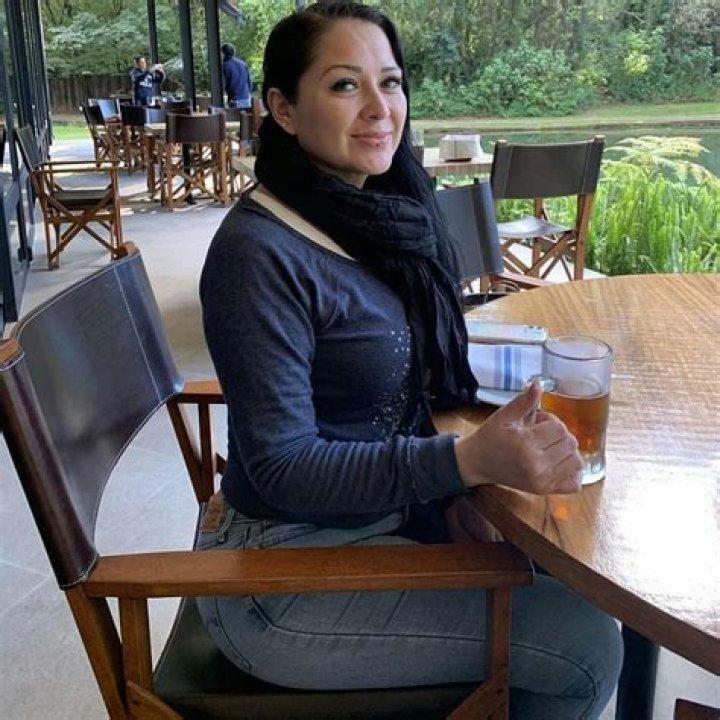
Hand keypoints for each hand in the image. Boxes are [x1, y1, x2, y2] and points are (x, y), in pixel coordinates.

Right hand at [455, 382, 582, 494]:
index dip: (550, 420)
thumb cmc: (491, 437)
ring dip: (567, 451)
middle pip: (570, 443)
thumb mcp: (503, 416)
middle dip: (559, 434)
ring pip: (576, 461)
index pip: (559, 428)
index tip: (537, 421)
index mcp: (525, 444)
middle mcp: (536, 465)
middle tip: (541, 433)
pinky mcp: (543, 491)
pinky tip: (559, 463)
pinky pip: (574, 484)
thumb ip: (524, 401)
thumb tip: (538, 384)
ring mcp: (541, 481)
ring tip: (549, 447)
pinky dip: (573, 472)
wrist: (477, 463)